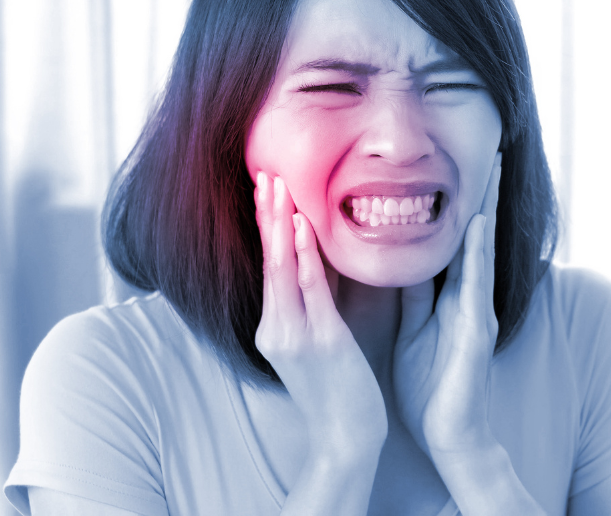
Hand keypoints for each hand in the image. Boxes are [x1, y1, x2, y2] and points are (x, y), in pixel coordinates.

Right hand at [254, 172, 387, 455]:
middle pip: (268, 259)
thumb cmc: (338, 387)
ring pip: (283, 268)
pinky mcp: (320, 342)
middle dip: (266, 214)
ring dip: (279, 224)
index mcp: (275, 325)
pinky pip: (311, 291)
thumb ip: (316, 299)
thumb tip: (319, 256)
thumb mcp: (320, 337)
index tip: (266, 187)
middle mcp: (276, 327)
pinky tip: (301, 227)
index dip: (267, 225)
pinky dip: (305, 256)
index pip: (270, 265)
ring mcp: (295, 335)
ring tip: (277, 186)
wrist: (346, 438)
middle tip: (264, 172)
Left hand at [392, 153, 501, 459]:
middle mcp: (468, 298)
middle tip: (490, 153)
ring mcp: (476, 311)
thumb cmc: (430, 386)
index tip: (454, 171)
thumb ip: (414, 296)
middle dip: (482, 196)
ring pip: (479, 250)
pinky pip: (475, 283)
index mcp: (449, 298)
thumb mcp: (415, 329)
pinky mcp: (477, 329)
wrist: (448, 434)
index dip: (453, 208)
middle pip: (473, 237)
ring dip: (487, 209)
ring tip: (493, 170)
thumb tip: (403, 262)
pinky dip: (478, 251)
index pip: (451, 242)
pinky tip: (479, 223)